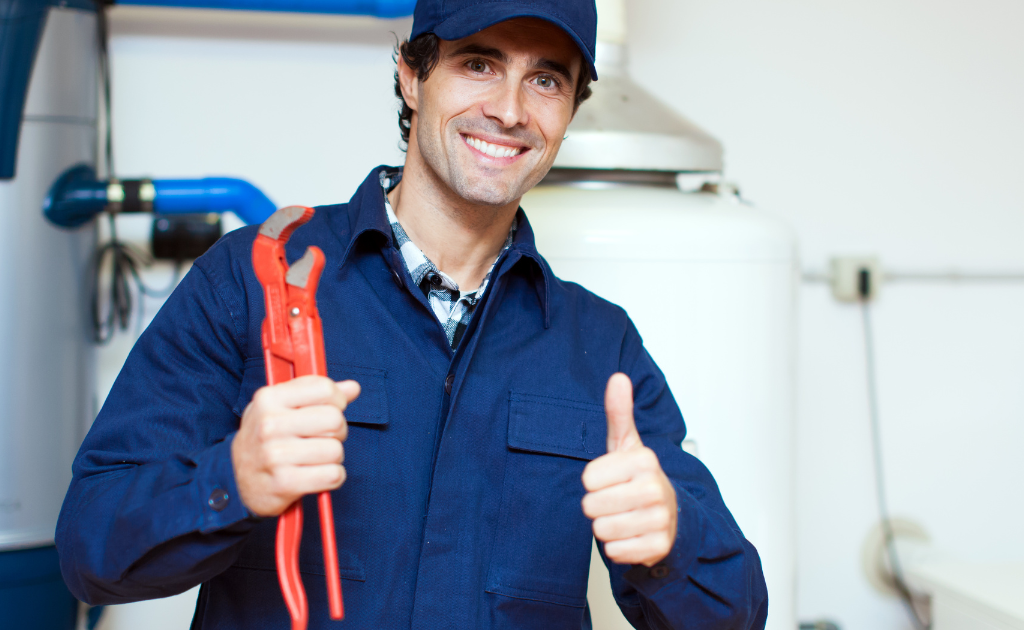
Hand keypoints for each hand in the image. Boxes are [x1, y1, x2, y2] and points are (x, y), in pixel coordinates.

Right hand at [232, 375, 359, 516]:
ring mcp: (275, 455)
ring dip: (333, 457)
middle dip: (337, 431)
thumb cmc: (264, 437)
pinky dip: (332, 476)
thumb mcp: (280, 406)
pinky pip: (333, 475)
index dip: (337, 400)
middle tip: (322, 437)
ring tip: (315, 457)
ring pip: (336, 450)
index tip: (331, 408)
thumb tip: (352, 387)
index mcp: (269, 399)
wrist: (236, 478)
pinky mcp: (284, 483)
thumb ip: (316, 393)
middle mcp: (269, 425)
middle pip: (335, 420)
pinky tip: (316, 474)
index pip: (324, 389)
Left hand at [581, 373, 677, 566]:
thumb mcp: (626, 444)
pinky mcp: (658, 547)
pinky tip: (632, 534)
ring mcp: (659, 519)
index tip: (611, 478)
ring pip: (601, 530)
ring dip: (606, 526)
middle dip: (597, 506)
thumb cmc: (639, 478)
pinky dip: (618, 547)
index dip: (593, 481)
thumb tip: (617, 378)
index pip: (588, 477)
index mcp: (644, 460)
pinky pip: (615, 551)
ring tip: (623, 516)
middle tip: (616, 500)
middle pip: (591, 506)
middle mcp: (655, 489)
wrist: (670, 516)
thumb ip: (618, 412)